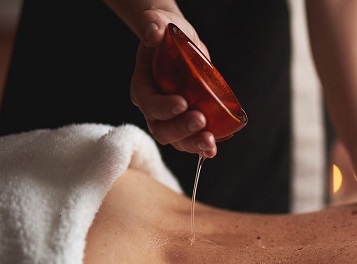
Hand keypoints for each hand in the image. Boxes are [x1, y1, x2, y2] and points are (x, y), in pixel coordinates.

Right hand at [129, 10, 217, 157]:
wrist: (177, 43)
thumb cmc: (166, 33)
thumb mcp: (159, 23)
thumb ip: (153, 25)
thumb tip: (154, 32)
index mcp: (143, 86)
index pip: (148, 102)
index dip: (163, 107)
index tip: (183, 102)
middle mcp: (153, 107)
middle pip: (161, 129)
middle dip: (180, 129)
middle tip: (200, 120)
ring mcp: (169, 118)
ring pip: (176, 140)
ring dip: (193, 144)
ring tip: (210, 143)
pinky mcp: (185, 122)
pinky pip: (190, 140)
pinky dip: (202, 146)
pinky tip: (214, 147)